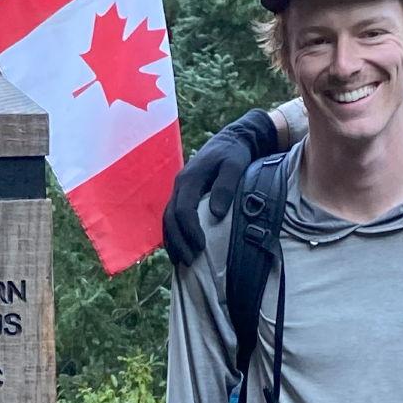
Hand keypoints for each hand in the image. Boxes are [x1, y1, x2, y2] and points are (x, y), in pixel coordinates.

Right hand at [160, 111, 283, 266]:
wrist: (230, 140)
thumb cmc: (235, 154)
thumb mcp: (235, 166)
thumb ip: (225, 187)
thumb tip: (216, 214)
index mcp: (190, 178)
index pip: (183, 209)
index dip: (189, 230)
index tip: (201, 247)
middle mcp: (179, 184)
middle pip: (170, 217)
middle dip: (178, 241)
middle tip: (189, 262)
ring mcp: (178, 190)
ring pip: (167, 219)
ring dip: (173, 241)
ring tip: (182, 262)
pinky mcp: (182, 195)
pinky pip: (171, 217)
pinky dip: (173, 235)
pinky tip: (180, 250)